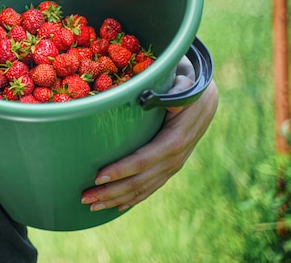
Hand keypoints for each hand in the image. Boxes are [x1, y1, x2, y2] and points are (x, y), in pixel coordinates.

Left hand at [80, 57, 218, 211]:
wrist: (206, 100)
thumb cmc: (186, 88)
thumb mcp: (181, 85)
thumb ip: (171, 92)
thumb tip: (153, 98)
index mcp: (174, 139)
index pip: (144, 160)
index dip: (121, 170)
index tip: (98, 176)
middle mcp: (174, 158)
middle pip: (140, 181)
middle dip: (111, 191)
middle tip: (84, 197)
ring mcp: (173, 166)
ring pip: (143, 189)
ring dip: (116, 199)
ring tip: (92, 206)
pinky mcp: (170, 168)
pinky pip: (150, 188)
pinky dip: (132, 199)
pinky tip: (115, 206)